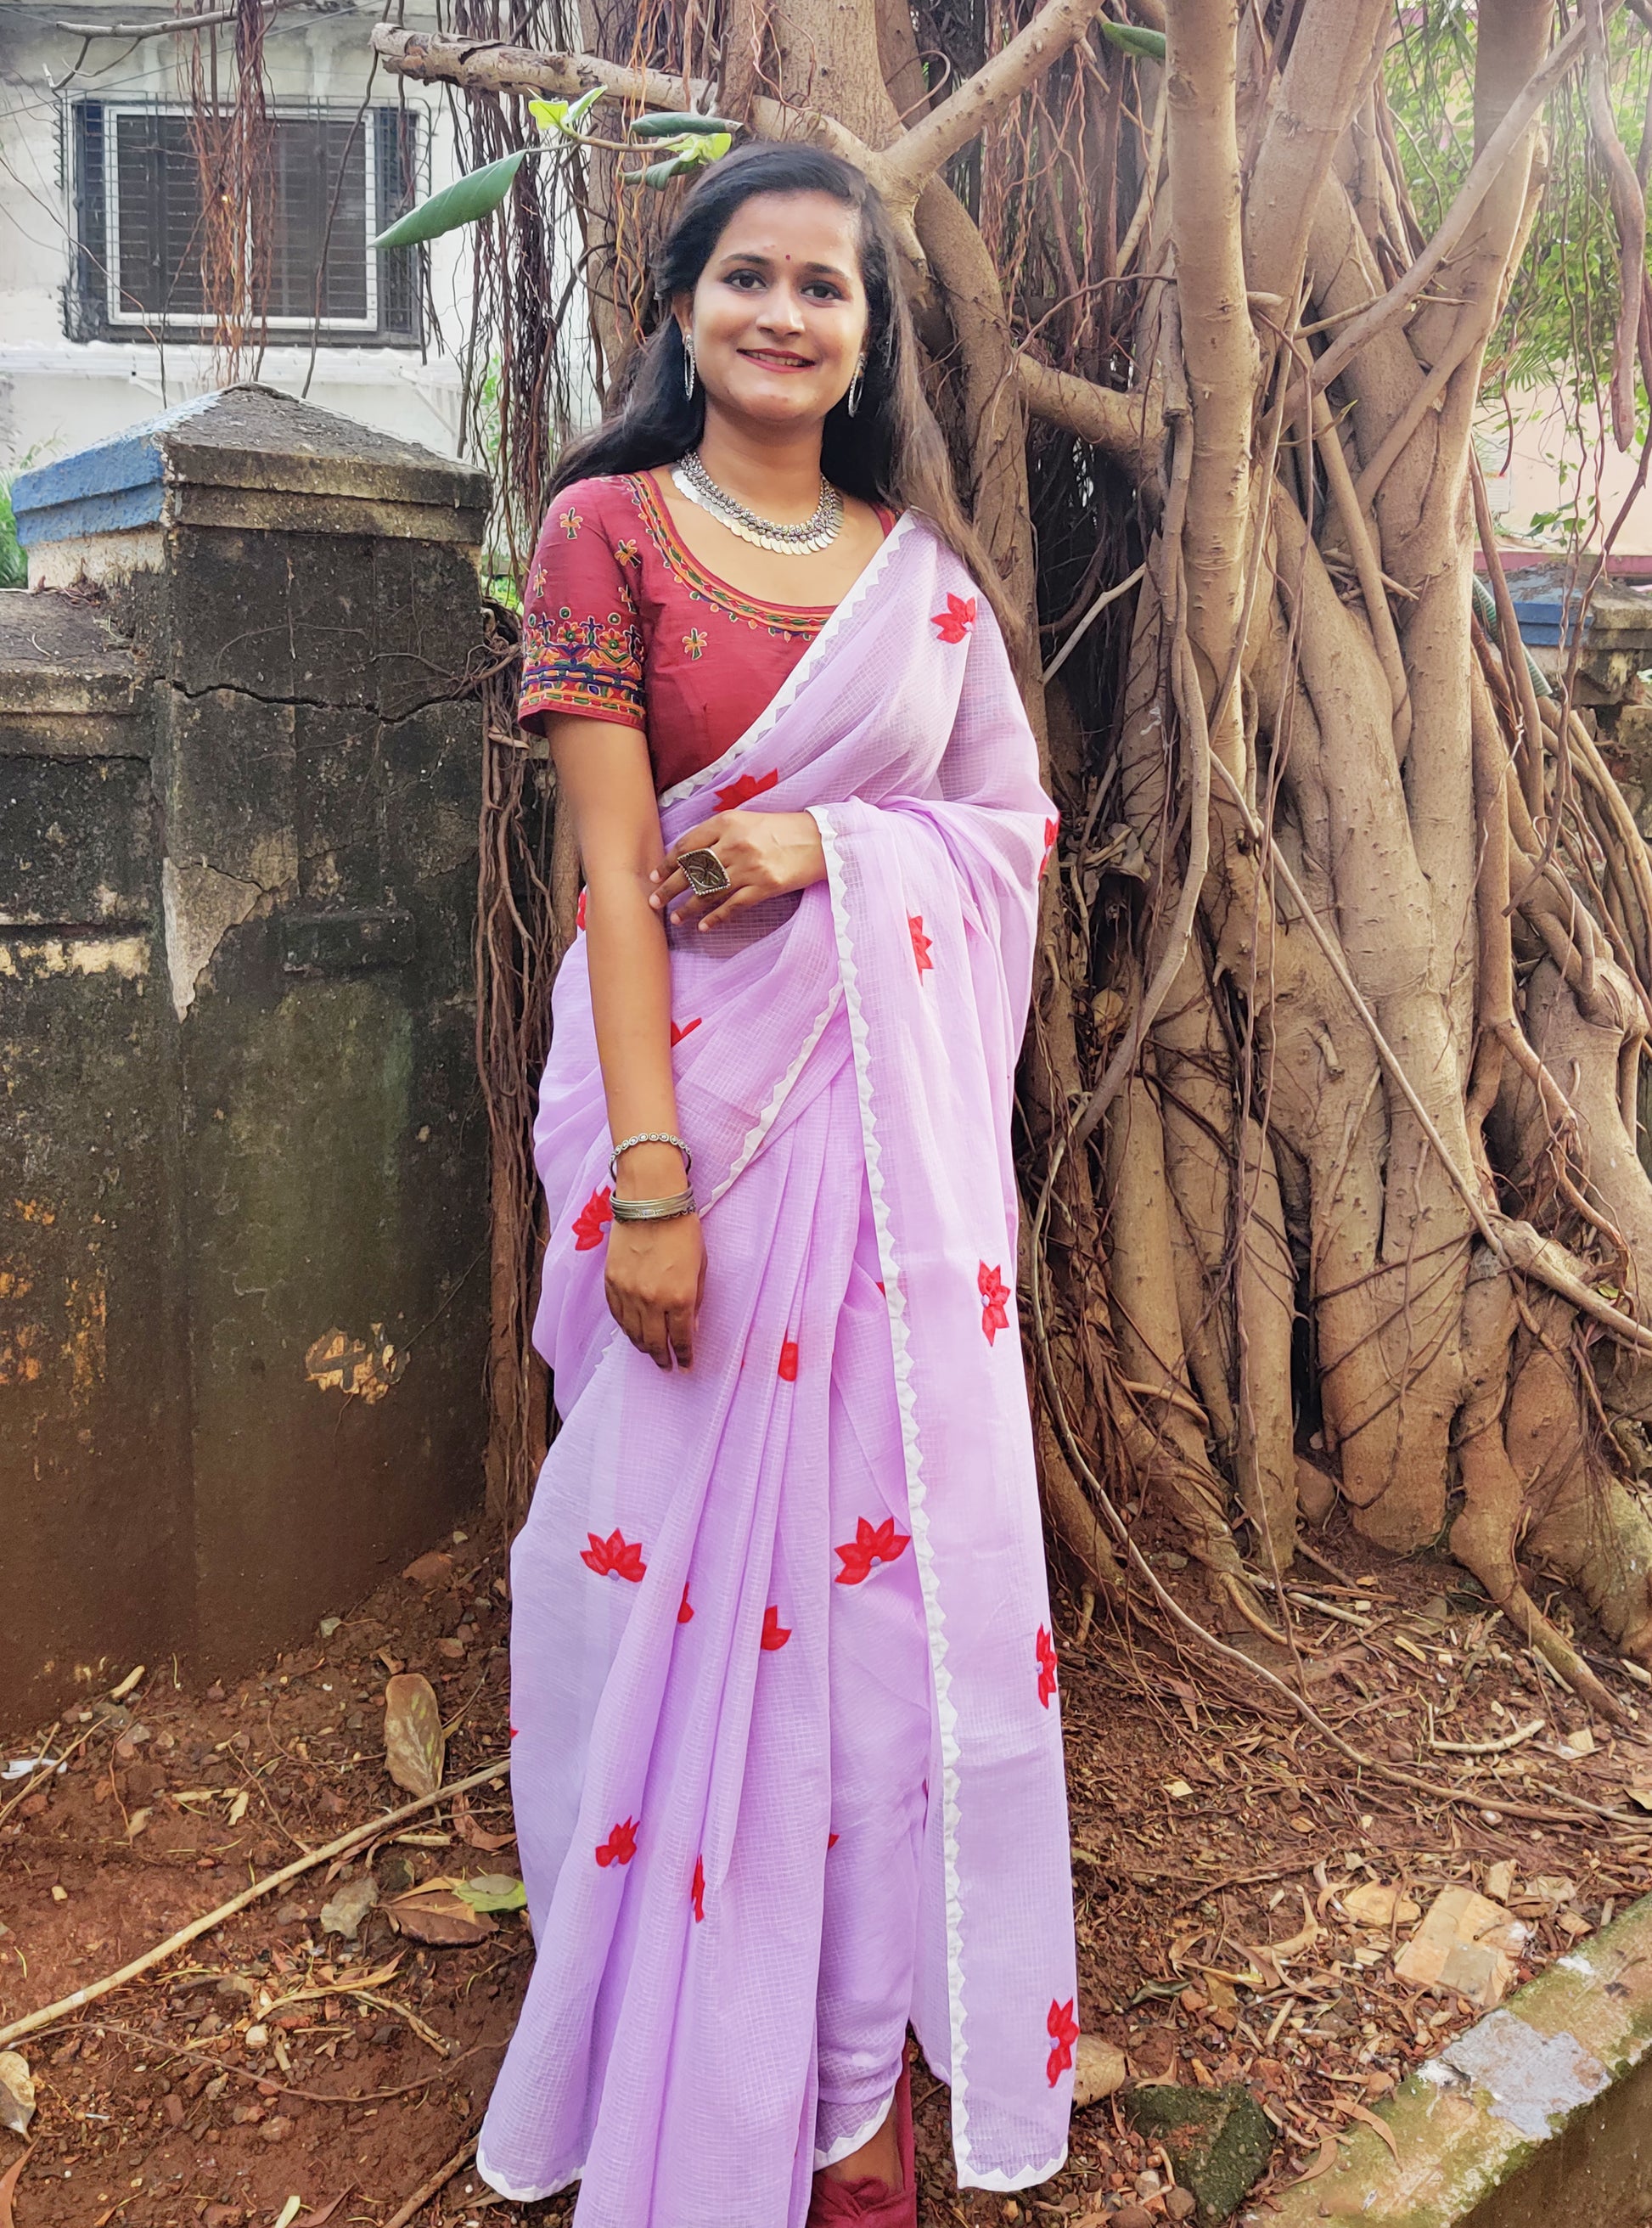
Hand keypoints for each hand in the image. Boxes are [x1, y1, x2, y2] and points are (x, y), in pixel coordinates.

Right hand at [605, 1211, 705, 1369]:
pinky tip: (632, 1333)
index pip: (681, 1338)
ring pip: (633, 1333)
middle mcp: (652, 1301)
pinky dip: (625, 1328)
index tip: (686, 1366)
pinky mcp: (612, 1282)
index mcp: (679, 1297)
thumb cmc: (683, 1228)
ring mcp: (628, 1293)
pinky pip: (617, 1315)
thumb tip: (690, 1327)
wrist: (650, 1202)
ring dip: (643, 1347)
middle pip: (654, 1342)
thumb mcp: (700, 1265)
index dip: (684, 1356)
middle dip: (662, 1358)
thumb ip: (696, 1300)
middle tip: (667, 1366)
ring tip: (651, 1352)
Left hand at [650, 809, 825, 930]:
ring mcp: (750, 867)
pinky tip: (704, 926)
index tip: (654, 876)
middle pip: (693, 870)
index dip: (668, 863)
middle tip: (654, 902)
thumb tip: (688, 855)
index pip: (688, 845)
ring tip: (675, 918)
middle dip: (670, 888)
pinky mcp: (765, 887)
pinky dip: (716, 918)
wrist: (819, 840)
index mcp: (728, 823)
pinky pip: (733, 906)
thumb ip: (718, 832)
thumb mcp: (746, 819)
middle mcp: (735, 844)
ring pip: (709, 891)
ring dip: (689, 907)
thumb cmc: (780, 829)